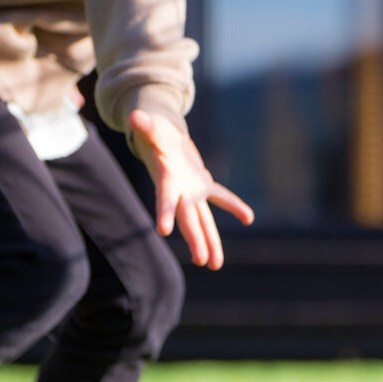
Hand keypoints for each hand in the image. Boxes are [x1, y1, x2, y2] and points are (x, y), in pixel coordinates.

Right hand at [127, 109, 253, 268]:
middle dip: (196, 240)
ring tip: (215, 265)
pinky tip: (248, 218)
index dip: (165, 213)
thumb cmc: (152, 132)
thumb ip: (144, 124)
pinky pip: (221, 198)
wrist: (160, 136)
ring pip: (203, 220)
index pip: (165, 199)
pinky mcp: (203, 184)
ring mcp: (192, 191)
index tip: (163, 231)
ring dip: (210, 241)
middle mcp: (180, 192)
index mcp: (166, 180)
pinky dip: (234, 206)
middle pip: (189, 219)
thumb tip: (134, 116)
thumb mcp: (149, 127)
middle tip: (202, 262)